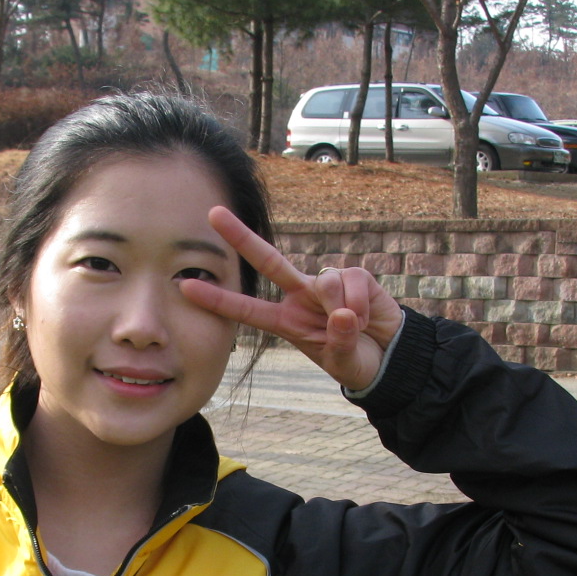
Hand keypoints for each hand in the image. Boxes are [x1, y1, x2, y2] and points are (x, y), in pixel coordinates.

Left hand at [179, 206, 404, 390]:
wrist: (391, 355)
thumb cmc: (357, 360)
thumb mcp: (342, 362)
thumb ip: (339, 342)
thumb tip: (342, 314)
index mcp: (287, 322)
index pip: (247, 310)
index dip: (218, 300)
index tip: (185, 287)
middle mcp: (300, 296)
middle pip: (268, 261)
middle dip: (241, 237)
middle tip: (212, 213)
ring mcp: (325, 284)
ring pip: (324, 282)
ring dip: (340, 308)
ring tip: (355, 327)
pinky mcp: (354, 277)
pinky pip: (351, 282)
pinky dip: (361, 304)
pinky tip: (366, 317)